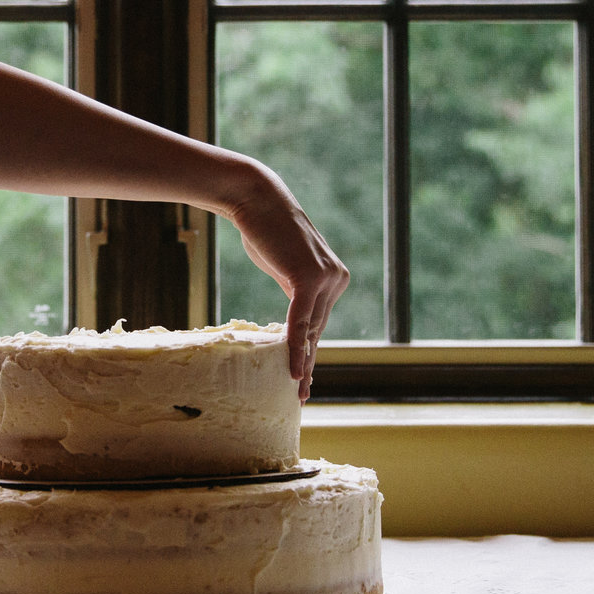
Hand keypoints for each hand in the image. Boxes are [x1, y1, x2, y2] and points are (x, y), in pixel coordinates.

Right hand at [222, 165, 349, 397]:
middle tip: (301, 393)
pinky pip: (300, 322)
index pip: (319, 322)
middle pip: (317, 330)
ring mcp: (326, 278)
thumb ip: (295, 289)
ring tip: (296, 389)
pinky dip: (294, 346)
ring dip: (301, 362)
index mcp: (334, 278)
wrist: (257, 200)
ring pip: (310, 330)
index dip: (310, 351)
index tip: (303, 377)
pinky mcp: (309, 278)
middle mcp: (336, 279)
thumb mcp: (284, 267)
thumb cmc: (265, 231)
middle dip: (308, 363)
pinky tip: (292, 370)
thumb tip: (292, 316)